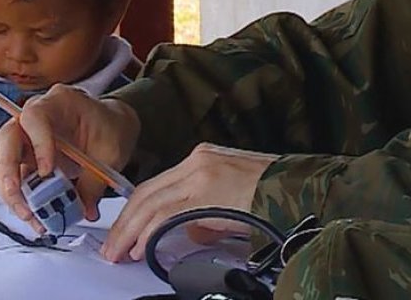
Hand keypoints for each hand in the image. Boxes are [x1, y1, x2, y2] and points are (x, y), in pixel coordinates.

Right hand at [0, 84, 139, 227]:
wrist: (110, 128)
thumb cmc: (109, 129)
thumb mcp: (111, 152)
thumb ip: (95, 181)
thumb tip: (84, 210)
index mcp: (58, 102)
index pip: (35, 116)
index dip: (37, 143)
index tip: (47, 171)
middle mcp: (34, 117)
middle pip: (8, 138)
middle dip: (9, 172)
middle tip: (21, 199)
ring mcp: (26, 138)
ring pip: (2, 161)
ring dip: (11, 192)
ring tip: (30, 216)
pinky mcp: (24, 158)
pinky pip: (12, 178)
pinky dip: (20, 199)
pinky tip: (34, 216)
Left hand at [101, 143, 277, 262]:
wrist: (299, 188)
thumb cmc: (272, 194)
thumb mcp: (230, 198)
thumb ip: (204, 211)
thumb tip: (187, 231)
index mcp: (201, 158)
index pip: (156, 185)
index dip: (134, 211)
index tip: (123, 232)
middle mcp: (196, 160)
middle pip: (147, 192)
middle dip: (124, 222)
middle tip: (111, 247)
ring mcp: (200, 172)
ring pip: (151, 202)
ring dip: (130, 230)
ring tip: (119, 252)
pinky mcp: (207, 189)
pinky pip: (168, 213)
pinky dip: (149, 232)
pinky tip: (141, 247)